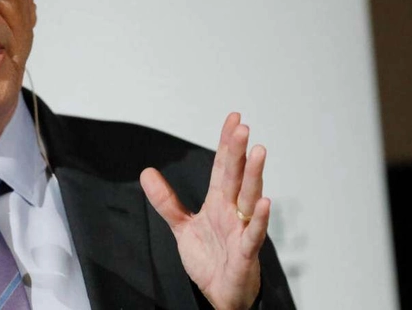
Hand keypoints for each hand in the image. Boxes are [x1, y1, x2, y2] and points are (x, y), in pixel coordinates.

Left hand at [140, 113, 268, 309]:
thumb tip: (147, 174)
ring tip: (258, 152)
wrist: (220, 294)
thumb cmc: (210, 260)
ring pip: (249, 198)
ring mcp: (241, 230)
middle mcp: (233, 212)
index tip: (233, 119)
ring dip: (254, 175)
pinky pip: (254, 233)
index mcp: (218, 203)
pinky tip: (264, 201)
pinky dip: (259, 218)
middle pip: (236, 177)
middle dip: (238, 152)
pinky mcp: (245, 252)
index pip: (223, 167)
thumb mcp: (182, 227)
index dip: (226, 144)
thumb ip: (166, 201)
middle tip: (242, 128)